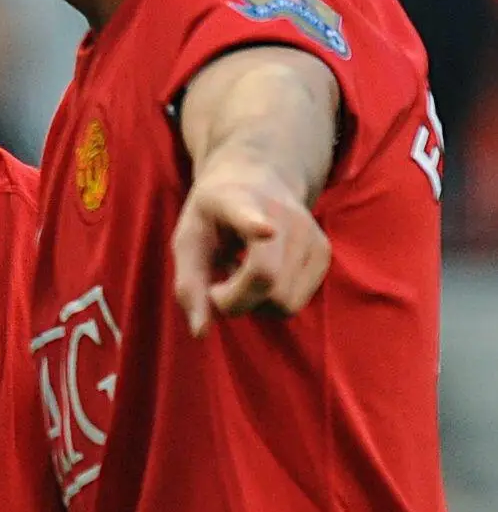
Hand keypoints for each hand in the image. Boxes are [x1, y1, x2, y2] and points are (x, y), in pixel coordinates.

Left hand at [171, 153, 330, 336]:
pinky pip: (295, 303)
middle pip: (264, 280)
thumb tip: (200, 332)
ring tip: (238, 274)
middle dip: (234, 301)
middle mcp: (281, 214)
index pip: (248, 215)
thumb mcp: (188, 240)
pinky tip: (260, 275)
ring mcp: (309, 232)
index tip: (266, 229)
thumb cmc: (213, 216)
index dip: (253, 224)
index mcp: (236, 201)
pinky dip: (272, 301)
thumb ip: (189, 285)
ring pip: (284, 301)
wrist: (256, 179)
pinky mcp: (323, 252)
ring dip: (253, 304)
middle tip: (216, 286)